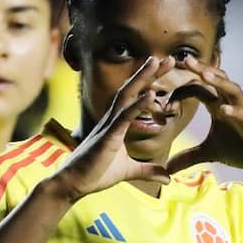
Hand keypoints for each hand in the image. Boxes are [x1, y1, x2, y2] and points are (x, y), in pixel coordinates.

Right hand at [51, 57, 173, 201]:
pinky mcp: (108, 137)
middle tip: (170, 58)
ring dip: (143, 78)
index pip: (135, 96)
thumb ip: (148, 171)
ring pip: (127, 95)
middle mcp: (112, 119)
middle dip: (150, 72)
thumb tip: (167, 178)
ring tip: (157, 62)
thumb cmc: (95, 174)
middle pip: (132, 88)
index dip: (150, 82)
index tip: (165, 68)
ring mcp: (109, 125)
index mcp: (117, 123)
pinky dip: (138, 105)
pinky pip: (124, 117)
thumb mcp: (129, 171)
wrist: (72, 184)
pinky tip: (151, 95)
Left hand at [166, 57, 242, 174]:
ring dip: (219, 82)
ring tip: (205, 75)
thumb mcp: (209, 153)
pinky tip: (224, 110)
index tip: (164, 104)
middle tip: (184, 60)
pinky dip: (234, 111)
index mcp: (217, 106)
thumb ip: (188, 157)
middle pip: (216, 80)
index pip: (198, 89)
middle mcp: (230, 104)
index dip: (181, 92)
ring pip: (232, 90)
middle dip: (201, 69)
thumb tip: (167, 168)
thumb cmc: (241, 150)